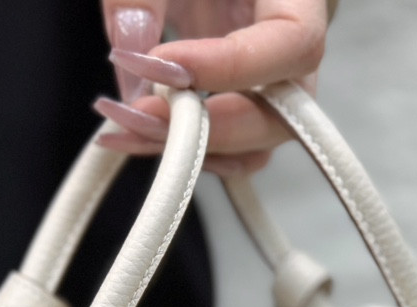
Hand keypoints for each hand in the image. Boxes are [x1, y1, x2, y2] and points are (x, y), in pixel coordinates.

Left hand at [96, 1, 329, 175]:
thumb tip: (134, 50)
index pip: (293, 43)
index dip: (232, 68)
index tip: (162, 66)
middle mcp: (292, 43)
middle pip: (284, 114)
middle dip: (210, 129)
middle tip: (138, 115)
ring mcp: (267, 77)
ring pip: (257, 142)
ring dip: (191, 151)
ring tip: (122, 131)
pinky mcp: (237, 97)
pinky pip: (228, 146)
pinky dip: (182, 152)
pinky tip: (126, 134)